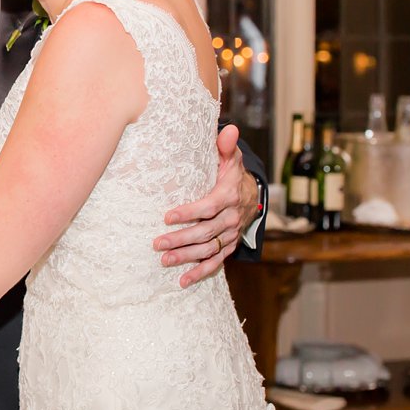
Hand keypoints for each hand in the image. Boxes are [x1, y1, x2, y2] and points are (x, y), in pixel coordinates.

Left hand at [155, 123, 255, 287]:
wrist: (251, 194)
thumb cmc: (231, 174)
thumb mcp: (231, 158)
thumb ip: (226, 146)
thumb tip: (229, 129)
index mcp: (229, 196)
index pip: (208, 207)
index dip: (189, 213)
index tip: (167, 216)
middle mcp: (231, 218)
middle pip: (205, 232)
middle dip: (181, 239)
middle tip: (157, 243)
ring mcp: (230, 234)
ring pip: (208, 249)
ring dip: (186, 257)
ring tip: (164, 260)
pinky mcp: (228, 245)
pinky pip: (215, 261)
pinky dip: (200, 272)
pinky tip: (182, 280)